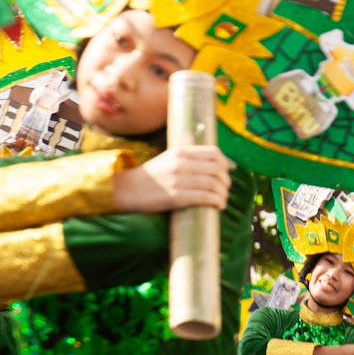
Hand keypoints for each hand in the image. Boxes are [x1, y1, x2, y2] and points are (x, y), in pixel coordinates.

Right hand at [112, 145, 231, 211]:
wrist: (127, 189)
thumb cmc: (151, 175)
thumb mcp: (169, 156)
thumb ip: (188, 152)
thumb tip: (209, 148)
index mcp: (181, 152)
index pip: (214, 153)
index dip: (225, 163)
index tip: (226, 172)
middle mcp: (181, 163)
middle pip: (217, 169)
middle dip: (226, 181)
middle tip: (225, 188)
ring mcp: (178, 179)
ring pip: (213, 184)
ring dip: (223, 194)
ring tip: (222, 200)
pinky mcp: (176, 196)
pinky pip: (205, 197)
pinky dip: (216, 202)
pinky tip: (218, 206)